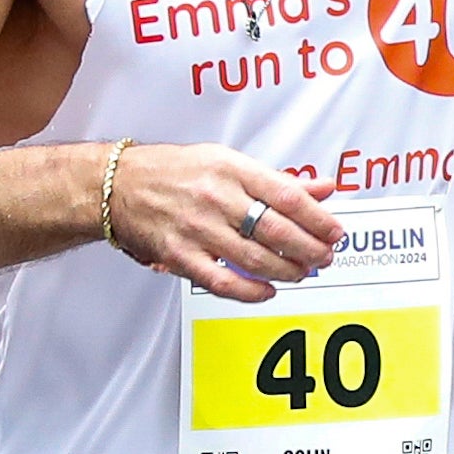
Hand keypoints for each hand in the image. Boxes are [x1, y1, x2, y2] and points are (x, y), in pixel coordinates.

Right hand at [104, 142, 339, 299]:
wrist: (118, 185)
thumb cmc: (173, 171)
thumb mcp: (227, 161)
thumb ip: (277, 179)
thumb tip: (323, 188)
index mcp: (232, 170)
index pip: (288, 196)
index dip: (318, 218)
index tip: (334, 231)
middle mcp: (217, 198)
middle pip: (277, 231)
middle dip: (309, 249)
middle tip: (325, 257)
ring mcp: (198, 229)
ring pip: (256, 259)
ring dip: (287, 271)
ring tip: (302, 273)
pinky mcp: (181, 256)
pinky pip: (223, 282)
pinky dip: (250, 291)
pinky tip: (267, 291)